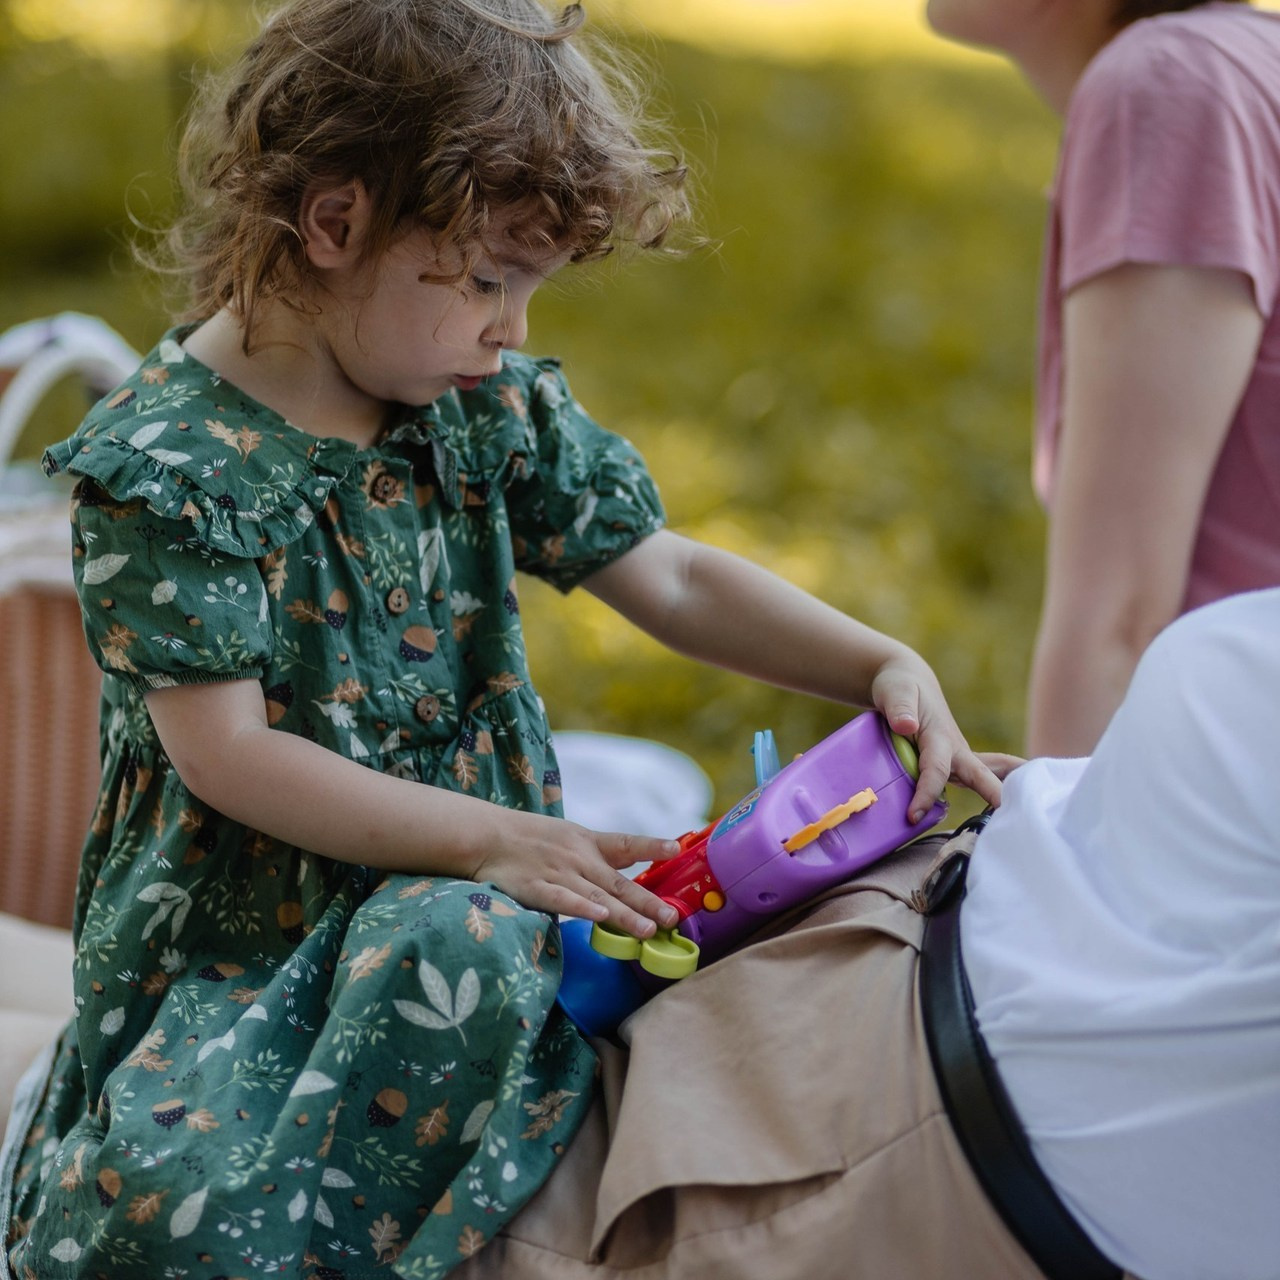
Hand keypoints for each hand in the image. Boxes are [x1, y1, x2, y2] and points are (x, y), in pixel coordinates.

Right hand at [471, 810, 681, 938]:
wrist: (487, 835)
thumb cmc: (530, 839)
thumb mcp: (568, 838)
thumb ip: (594, 858)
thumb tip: (623, 883)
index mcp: (588, 842)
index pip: (626, 843)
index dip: (652, 845)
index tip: (676, 847)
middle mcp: (579, 858)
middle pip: (619, 883)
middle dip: (648, 901)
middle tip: (671, 918)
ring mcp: (559, 874)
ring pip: (598, 897)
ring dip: (624, 915)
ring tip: (647, 930)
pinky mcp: (536, 888)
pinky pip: (562, 900)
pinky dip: (582, 908)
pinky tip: (600, 917)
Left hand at [870, 655, 1005, 822]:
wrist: (907, 682)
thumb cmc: (899, 687)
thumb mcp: (895, 690)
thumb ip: (899, 708)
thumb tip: (906, 726)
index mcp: (941, 737)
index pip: (936, 770)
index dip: (926, 793)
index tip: (914, 815)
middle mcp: (956, 750)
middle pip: (982, 776)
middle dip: (996, 796)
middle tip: (1013, 818)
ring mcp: (958, 758)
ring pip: (987, 777)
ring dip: (1004, 796)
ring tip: (1026, 821)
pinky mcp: (954, 763)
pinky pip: (977, 779)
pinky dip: (994, 790)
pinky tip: (1006, 808)